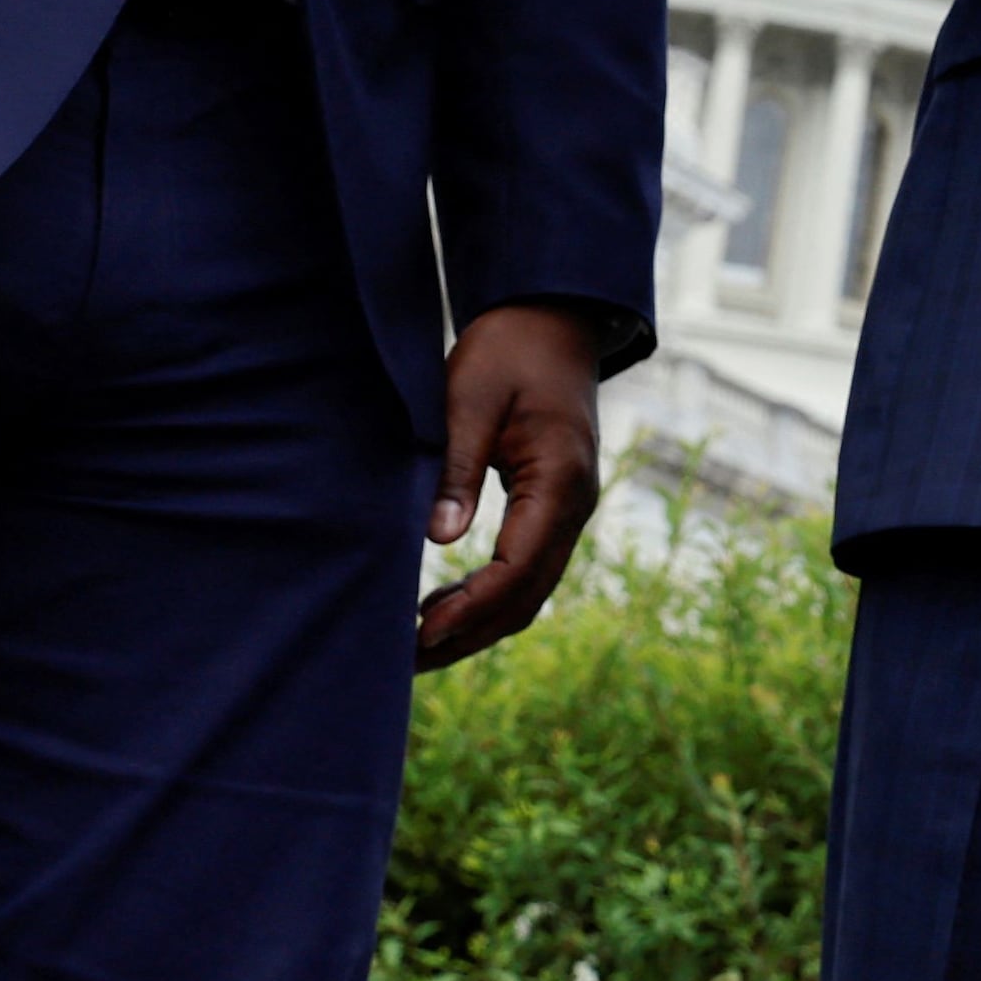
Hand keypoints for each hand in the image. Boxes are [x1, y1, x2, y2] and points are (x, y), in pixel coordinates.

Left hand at [415, 301, 604, 670]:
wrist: (552, 320)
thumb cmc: (507, 352)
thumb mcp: (470, 402)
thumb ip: (458, 471)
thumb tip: (439, 541)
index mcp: (560, 481)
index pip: (517, 568)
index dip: (467, 609)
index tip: (416, 635)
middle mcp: (576, 504)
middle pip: (527, 595)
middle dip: (469, 633)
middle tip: (405, 661)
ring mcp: (571, 508)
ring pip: (530, 590)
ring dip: (479, 622)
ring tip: (417, 644)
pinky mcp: (556, 505)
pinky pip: (528, 568)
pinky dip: (488, 595)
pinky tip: (443, 604)